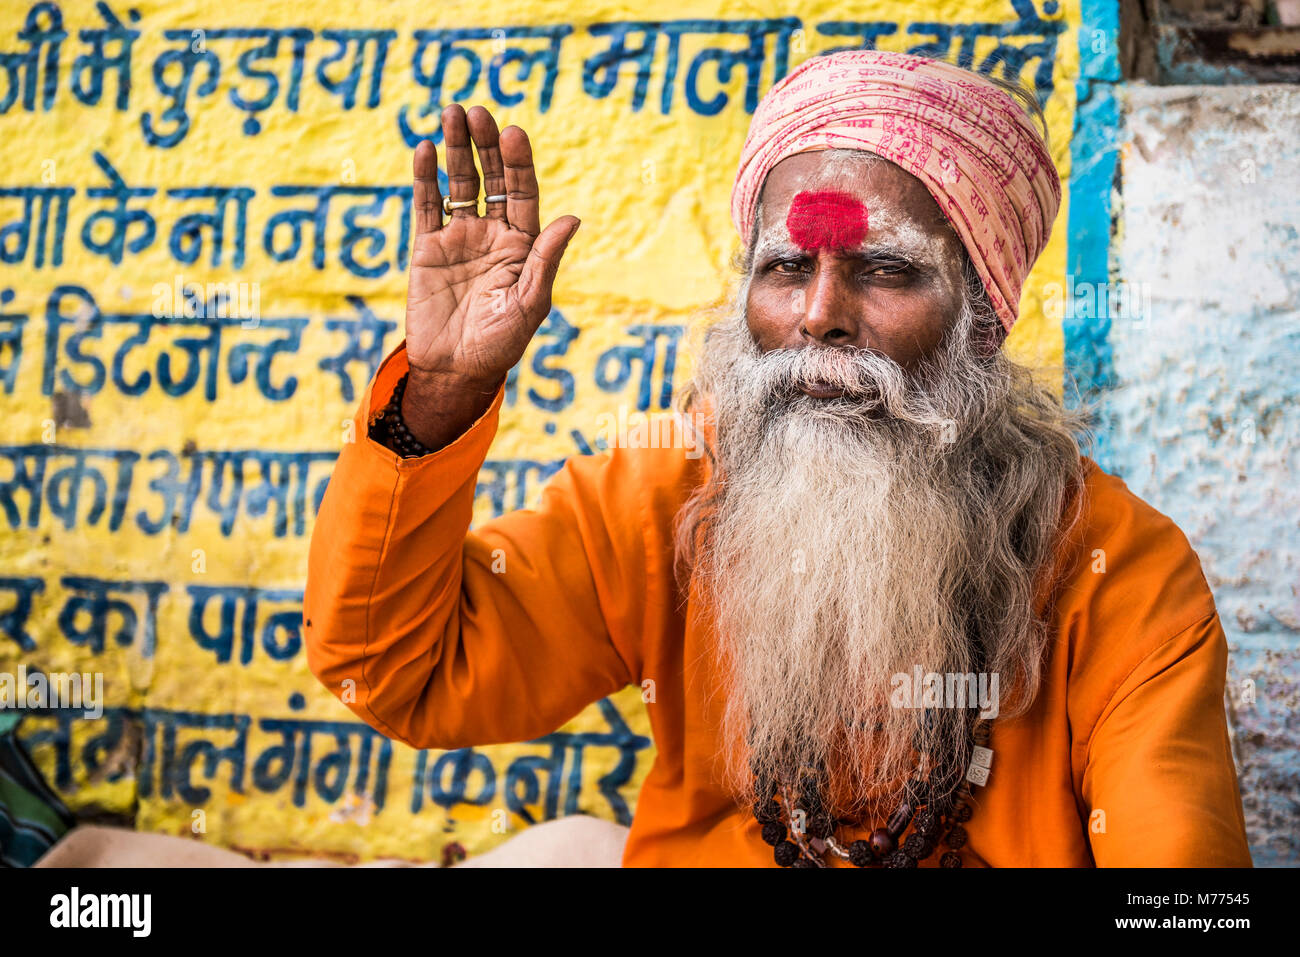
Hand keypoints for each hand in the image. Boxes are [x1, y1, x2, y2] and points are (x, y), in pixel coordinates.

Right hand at [400, 103, 579, 448]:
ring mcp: (459, 237)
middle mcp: (493, 234)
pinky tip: (425, 149)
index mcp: (523, 245)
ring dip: (456, 149)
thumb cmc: (500, 344)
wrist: (453, 370)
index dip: (520, 164)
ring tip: (451, 113)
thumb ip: (545, 259)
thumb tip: (572, 217)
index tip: (515, 134)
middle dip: (487, 146)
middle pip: (492, 179)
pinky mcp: (427, 247)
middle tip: (478, 112)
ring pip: (460, 184)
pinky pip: (427, 205)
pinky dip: (425, 177)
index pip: (524, 193)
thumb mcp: (529, 303)